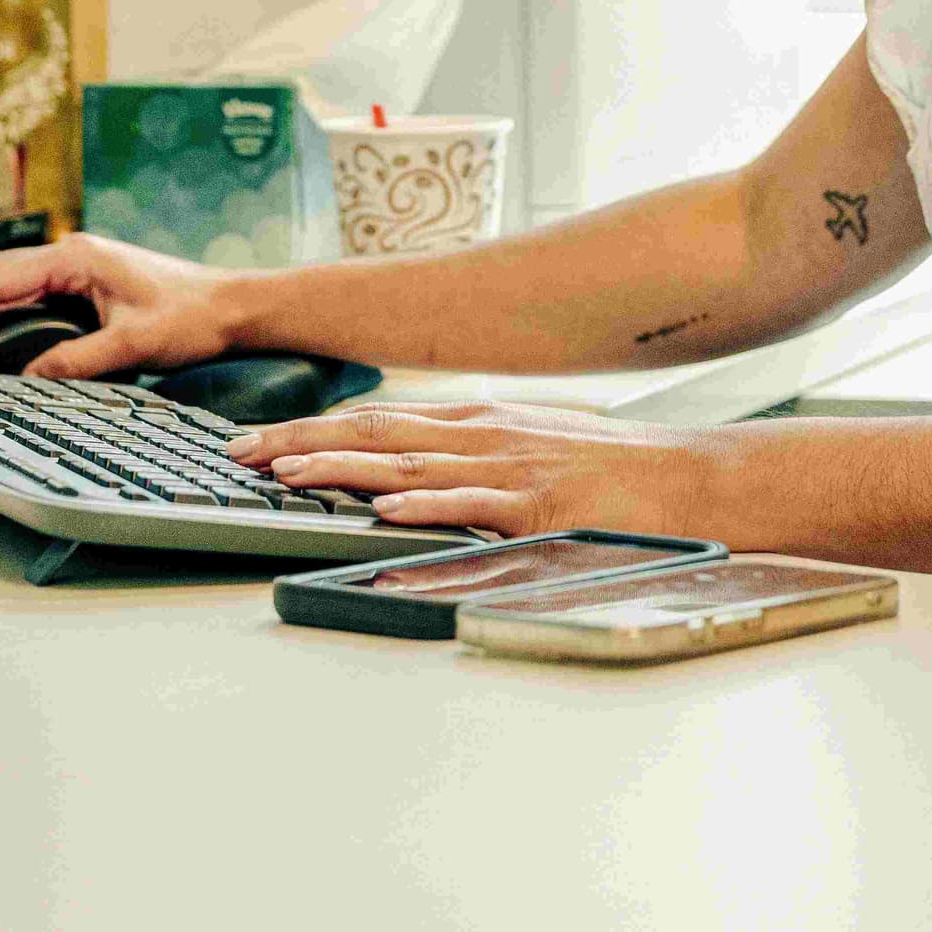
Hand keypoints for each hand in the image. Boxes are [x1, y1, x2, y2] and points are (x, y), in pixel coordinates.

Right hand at [0, 234, 238, 379]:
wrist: (232, 307)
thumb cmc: (194, 315)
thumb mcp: (135, 343)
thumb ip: (79, 361)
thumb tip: (29, 378)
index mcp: (77, 257)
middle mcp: (71, 256)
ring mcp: (74, 268)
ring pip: (2, 281)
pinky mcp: (81, 285)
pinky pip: (22, 292)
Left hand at [223, 401, 747, 540]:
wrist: (693, 478)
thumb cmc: (615, 471)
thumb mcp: (532, 450)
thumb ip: (473, 459)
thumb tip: (410, 478)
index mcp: (479, 424)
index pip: (377, 422)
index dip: (312, 432)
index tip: (258, 443)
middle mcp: (485, 436)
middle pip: (375, 436)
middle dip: (300, 444)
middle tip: (239, 454)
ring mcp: (512, 468)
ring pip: (409, 466)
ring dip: (342, 469)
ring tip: (285, 474)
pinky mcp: (542, 503)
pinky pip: (473, 504)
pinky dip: (426, 506)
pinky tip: (385, 509)